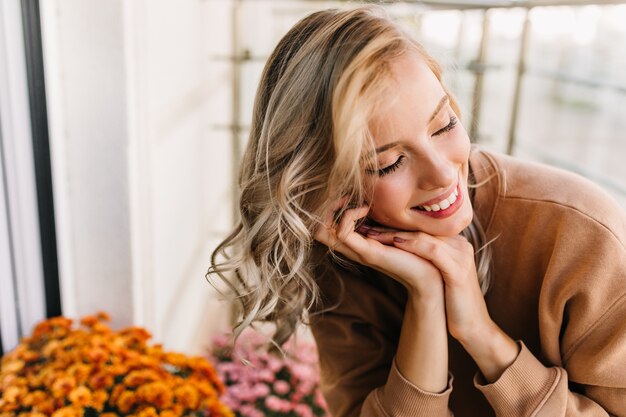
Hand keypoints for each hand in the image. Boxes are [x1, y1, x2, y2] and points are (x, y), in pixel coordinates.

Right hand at [314, 201, 443, 298]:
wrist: (431, 278)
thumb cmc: (418, 253)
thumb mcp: (396, 231)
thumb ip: (383, 220)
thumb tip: (376, 199)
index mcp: (358, 243)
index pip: (325, 227)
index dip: (330, 208)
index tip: (349, 195)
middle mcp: (353, 248)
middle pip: (317, 230)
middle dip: (326, 208)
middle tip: (347, 196)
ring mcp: (358, 251)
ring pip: (323, 231)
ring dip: (336, 209)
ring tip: (357, 202)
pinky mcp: (368, 253)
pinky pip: (342, 232)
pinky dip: (349, 215)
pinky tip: (365, 209)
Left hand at [363, 227, 491, 341]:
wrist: (474, 327)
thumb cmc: (453, 303)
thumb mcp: (439, 275)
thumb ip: (427, 258)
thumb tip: (399, 250)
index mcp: (455, 243)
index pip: (422, 228)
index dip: (396, 226)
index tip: (371, 226)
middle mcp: (460, 244)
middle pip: (421, 229)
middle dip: (392, 228)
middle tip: (366, 226)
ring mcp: (461, 256)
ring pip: (424, 237)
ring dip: (395, 235)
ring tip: (372, 234)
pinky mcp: (458, 270)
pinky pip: (432, 251)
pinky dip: (412, 246)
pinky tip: (394, 244)